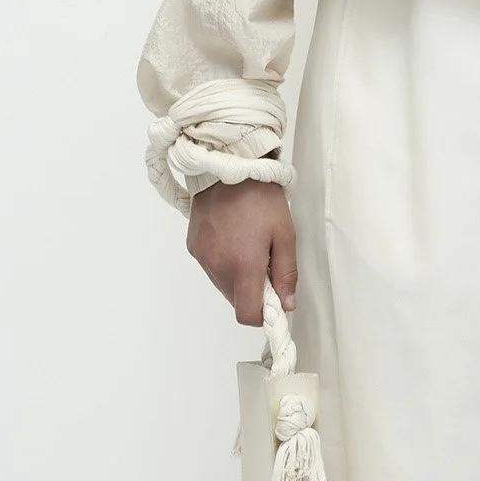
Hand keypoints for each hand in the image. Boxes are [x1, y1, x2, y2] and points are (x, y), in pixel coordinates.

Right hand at [187, 178, 297, 324]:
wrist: (229, 165)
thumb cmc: (262, 198)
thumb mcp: (285, 234)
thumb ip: (286, 273)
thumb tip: (286, 304)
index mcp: (243, 266)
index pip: (247, 315)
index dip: (263, 315)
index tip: (274, 300)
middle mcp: (217, 267)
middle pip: (235, 300)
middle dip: (252, 292)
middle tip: (265, 263)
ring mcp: (202, 257)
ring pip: (222, 285)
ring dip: (237, 277)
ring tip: (247, 245)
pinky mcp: (192, 246)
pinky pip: (211, 267)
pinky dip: (223, 262)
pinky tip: (232, 238)